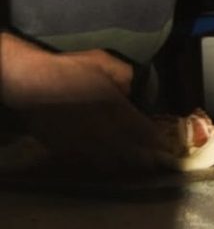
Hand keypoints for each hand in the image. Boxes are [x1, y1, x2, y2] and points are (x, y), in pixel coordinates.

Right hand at [1, 41, 163, 172]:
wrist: (33, 83)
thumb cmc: (70, 69)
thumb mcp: (104, 61)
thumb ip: (125, 76)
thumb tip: (131, 91)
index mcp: (116, 108)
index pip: (142, 131)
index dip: (155, 141)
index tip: (164, 146)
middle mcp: (104, 130)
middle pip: (130, 152)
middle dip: (144, 158)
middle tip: (154, 162)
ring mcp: (85, 143)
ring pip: (111, 161)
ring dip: (124, 165)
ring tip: (133, 166)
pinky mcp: (68, 149)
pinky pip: (90, 162)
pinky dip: (101, 165)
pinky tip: (106, 163)